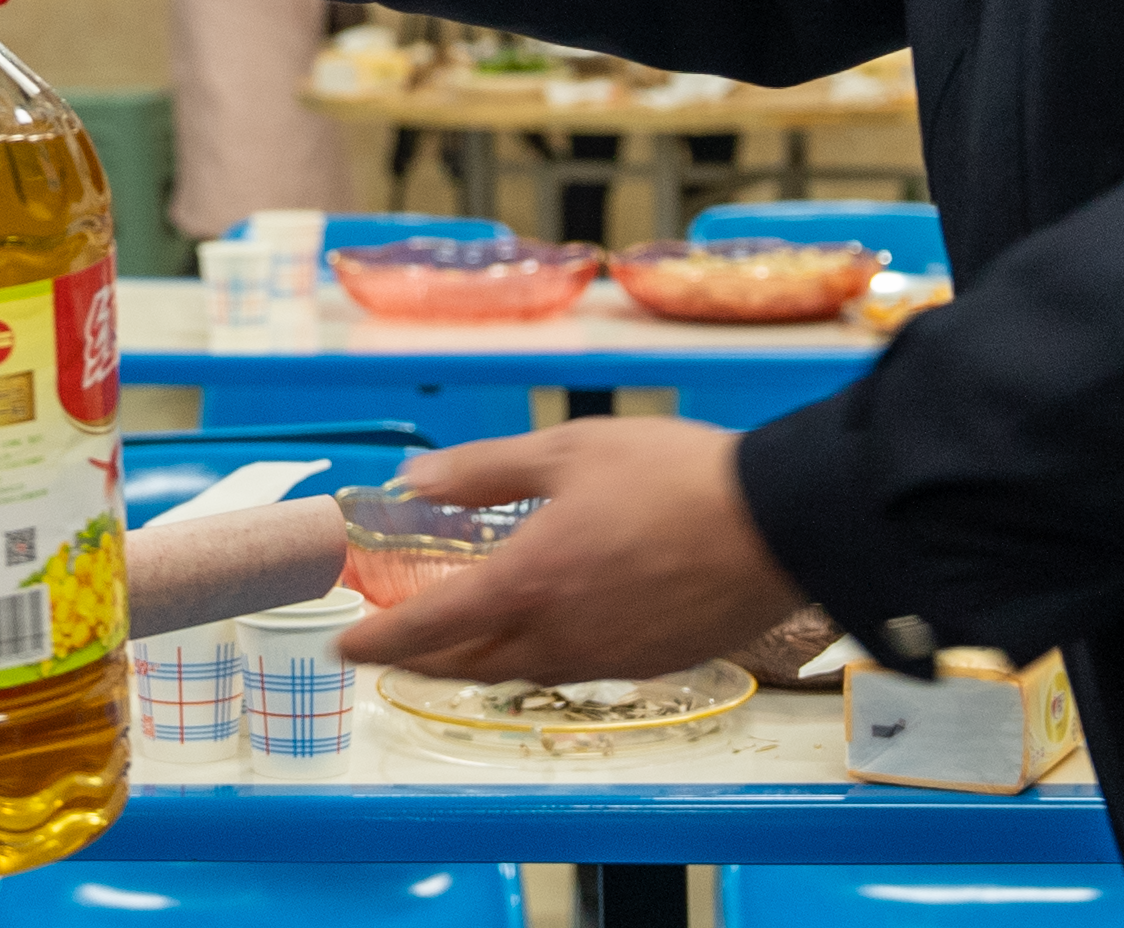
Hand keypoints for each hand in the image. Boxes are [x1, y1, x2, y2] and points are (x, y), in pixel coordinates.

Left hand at [333, 418, 802, 682]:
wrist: (776, 523)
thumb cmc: (673, 476)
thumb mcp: (568, 450)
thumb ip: (483, 471)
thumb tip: (416, 480)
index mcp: (527, 583)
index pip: (428, 629)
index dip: (378, 640)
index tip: (346, 645)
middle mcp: (556, 637)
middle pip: (465, 665)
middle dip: (418, 659)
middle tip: (390, 644)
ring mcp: (603, 659)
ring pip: (517, 672)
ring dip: (475, 659)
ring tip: (457, 637)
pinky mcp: (645, 666)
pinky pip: (569, 668)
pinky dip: (534, 655)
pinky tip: (542, 628)